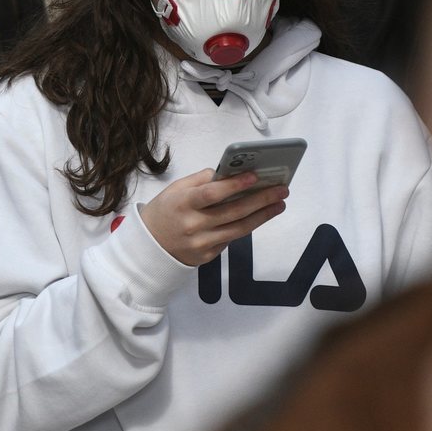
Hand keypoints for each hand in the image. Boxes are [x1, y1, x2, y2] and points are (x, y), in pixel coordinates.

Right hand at [137, 169, 288, 266]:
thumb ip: (199, 181)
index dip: (235, 185)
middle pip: (233, 211)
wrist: (149, 247)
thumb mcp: (174, 190)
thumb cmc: (164, 211)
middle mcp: (193, 225)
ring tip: (279, 204)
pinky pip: (231, 239)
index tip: (256, 176)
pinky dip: (247, 226)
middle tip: (282, 190)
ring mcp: (201, 243)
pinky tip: (260, 216)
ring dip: (263, 216)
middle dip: (261, 199)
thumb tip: (227, 174)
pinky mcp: (207, 256)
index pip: (212, 193)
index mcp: (182, 203)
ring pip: (239, 229)